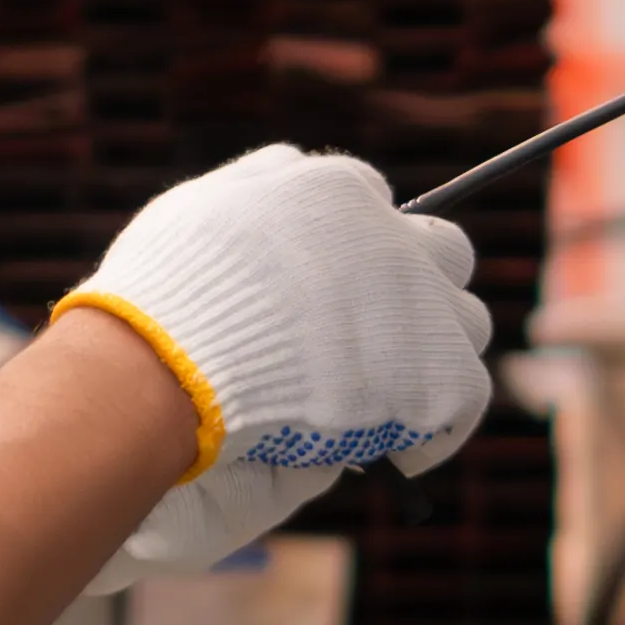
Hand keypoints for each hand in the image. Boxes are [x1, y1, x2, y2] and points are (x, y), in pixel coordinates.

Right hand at [57, 143, 489, 555]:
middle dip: (419, 290)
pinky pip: (465, 398)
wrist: (164, 369)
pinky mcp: (437, 373)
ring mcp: (419, 304)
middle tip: (380, 343)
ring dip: (435, 356)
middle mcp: (390, 236)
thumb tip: (294, 174)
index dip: (361, 256)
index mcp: (334, 192)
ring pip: (465, 323)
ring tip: (391, 399)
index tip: (343, 294)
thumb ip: (256, 187)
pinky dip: (437, 428)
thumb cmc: (160, 301)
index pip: (376, 208)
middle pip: (443, 251)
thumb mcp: (199, 209)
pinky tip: (398, 450)